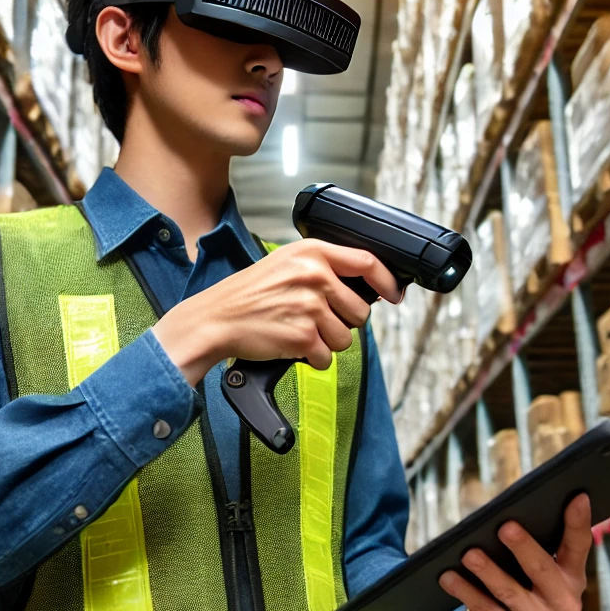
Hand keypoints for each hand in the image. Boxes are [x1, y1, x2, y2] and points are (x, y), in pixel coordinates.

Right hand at [152, 239, 400, 386]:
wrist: (216, 318)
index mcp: (313, 252)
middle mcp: (315, 276)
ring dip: (326, 342)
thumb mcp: (286, 263)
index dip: (387, 282)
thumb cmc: (249, 294)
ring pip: (346, 338)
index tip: (394, 294)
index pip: (368, 262)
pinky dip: (311, 358)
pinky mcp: (303, 336)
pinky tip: (290, 344)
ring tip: (298, 331)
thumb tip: (367, 287)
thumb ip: (324, 268)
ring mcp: (309, 306)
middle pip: (360, 311)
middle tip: (314, 320)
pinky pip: (326, 357)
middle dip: (343, 322)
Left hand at [439, 493, 591, 610]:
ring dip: (488, 571)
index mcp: (572, 578)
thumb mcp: (529, 572)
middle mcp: (564, 604)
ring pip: (510, 592)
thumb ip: (530, 548)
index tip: (578, 496)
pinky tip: (448, 577)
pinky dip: (466, 592)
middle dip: (523, 547)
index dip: (578, 522)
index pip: (578, 547)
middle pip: (542, 570)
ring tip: (469, 554)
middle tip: (505, 526)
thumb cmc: (515, 589)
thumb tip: (509, 514)